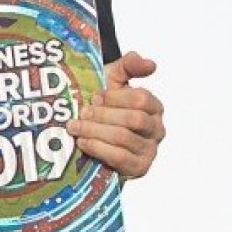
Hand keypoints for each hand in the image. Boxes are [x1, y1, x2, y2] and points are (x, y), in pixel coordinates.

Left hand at [65, 51, 164, 180]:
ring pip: (124, 138)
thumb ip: (129, 66)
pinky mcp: (138, 168)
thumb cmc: (102, 106)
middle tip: (82, 112)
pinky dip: (98, 148)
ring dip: (95, 131)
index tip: (95, 96)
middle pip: (134, 120)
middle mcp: (157, 129)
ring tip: (75, 127)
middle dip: (103, 115)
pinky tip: (82, 142)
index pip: (141, 99)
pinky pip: (120, 158)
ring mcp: (150, 151)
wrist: (91, 138)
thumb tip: (151, 63)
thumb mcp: (112, 80)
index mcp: (153, 106)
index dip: (115, 97)